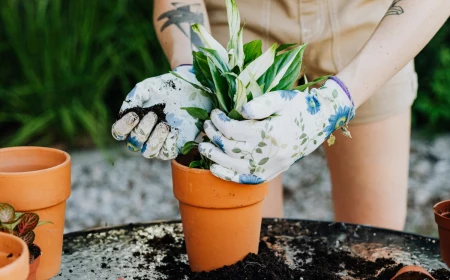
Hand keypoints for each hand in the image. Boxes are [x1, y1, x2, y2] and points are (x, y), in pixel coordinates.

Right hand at [111, 65, 211, 159]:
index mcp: (133, 122)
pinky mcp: (175, 145)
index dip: (123, 127)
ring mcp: (159, 143)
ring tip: (164, 125)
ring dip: (155, 139)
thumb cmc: (165, 88)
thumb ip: (134, 97)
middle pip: (134, 144)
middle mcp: (143, 136)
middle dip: (142, 130)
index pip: (119, 133)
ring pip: (149, 152)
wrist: (189, 89)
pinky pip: (167, 154)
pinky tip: (174, 130)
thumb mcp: (147, 87)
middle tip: (153, 115)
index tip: (134, 115)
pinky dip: (169, 143)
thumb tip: (125, 111)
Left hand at [198, 77, 354, 183]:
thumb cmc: (298, 106)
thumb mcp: (281, 98)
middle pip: (230, 148)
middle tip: (206, 126)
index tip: (214, 113)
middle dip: (213, 136)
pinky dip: (228, 176)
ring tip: (203, 147)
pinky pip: (247, 179)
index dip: (219, 121)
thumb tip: (240, 111)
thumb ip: (261, 103)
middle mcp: (270, 153)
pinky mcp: (272, 173)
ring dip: (215, 157)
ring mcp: (271, 166)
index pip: (233, 130)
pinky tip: (214, 169)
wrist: (320, 122)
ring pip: (234, 166)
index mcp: (270, 132)